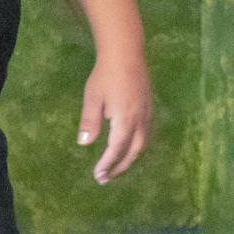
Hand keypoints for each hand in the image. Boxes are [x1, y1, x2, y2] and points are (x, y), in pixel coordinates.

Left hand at [80, 49, 151, 182]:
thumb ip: (90, 122)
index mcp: (125, 120)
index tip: (99, 176)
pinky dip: (137, 148)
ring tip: (116, 168)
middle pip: (133, 151)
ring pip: (143, 144)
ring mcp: (148, 115)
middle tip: (106, 178)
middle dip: (120, 167)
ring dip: (130, 159)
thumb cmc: (105, 76)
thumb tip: (84, 144)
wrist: (126, 55)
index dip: (108, 164)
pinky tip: (128, 149)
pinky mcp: (149, 109)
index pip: (117, 149)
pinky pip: (146, 135)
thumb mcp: (92, 98)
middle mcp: (141, 120)